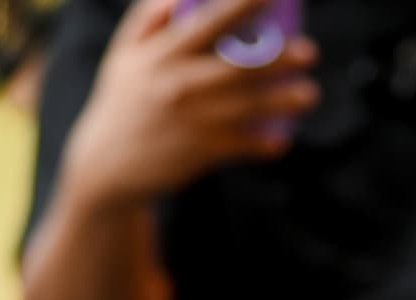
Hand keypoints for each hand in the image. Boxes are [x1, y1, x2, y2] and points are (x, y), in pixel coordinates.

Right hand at [59, 0, 317, 208]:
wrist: (105, 167)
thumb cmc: (122, 102)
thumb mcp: (124, 55)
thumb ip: (148, 18)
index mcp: (163, 54)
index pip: (210, 21)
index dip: (244, 4)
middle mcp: (179, 85)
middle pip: (240, 67)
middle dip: (280, 59)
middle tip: (310, 52)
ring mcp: (192, 121)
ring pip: (249, 107)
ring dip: (284, 101)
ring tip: (309, 94)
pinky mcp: (199, 153)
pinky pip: (242, 146)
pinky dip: (264, 144)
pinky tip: (281, 139)